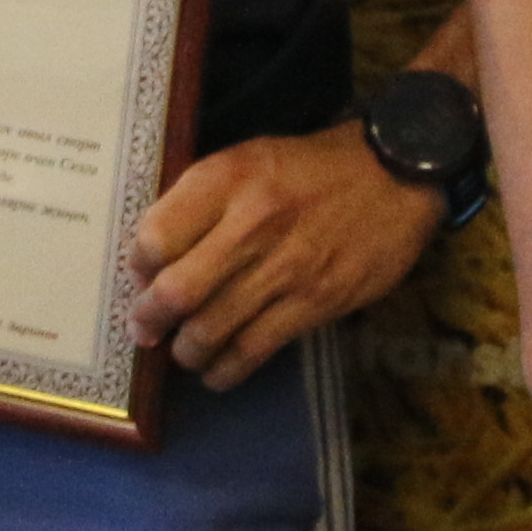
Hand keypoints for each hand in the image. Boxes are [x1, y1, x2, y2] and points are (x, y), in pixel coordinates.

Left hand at [127, 120, 441, 389]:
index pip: (157, 236)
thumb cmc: (310, 167)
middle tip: (144, 330)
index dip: (137, 265)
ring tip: (183, 351)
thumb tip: (153, 255)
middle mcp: (250, 223)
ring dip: (185, 350)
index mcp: (227, 179)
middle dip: (149, 320)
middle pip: (177, 291)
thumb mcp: (248, 158)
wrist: (393, 176)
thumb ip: (202, 199)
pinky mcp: (315, 303)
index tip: (140, 277)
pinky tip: (215, 372)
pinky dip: (225, 370)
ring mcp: (285, 268)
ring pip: (211, 329)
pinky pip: (254, 349)